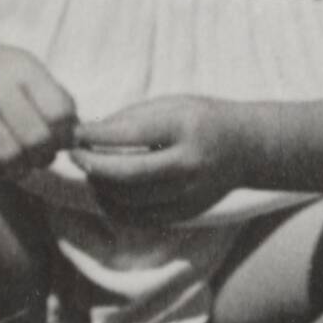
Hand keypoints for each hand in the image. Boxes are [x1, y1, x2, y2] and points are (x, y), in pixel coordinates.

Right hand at [0, 41, 75, 179]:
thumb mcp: (26, 70)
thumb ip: (52, 97)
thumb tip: (76, 134)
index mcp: (23, 69)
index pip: (59, 112)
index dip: (66, 134)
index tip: (62, 140)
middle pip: (36, 137)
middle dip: (45, 155)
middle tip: (42, 157)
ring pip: (7, 154)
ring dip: (21, 168)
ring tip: (22, 166)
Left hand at [72, 96, 253, 221]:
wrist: (249, 147)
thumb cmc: (203, 120)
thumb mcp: (173, 105)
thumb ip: (131, 119)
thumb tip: (84, 136)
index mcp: (189, 128)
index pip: (129, 134)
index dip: (94, 135)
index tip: (74, 133)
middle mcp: (191, 163)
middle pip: (125, 173)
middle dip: (91, 164)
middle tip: (74, 154)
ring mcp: (190, 192)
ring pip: (126, 199)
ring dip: (100, 185)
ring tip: (94, 170)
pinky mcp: (186, 212)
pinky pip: (137, 217)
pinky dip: (114, 205)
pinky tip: (109, 190)